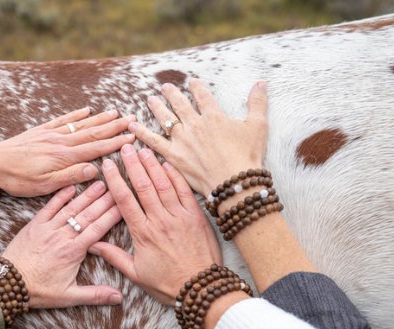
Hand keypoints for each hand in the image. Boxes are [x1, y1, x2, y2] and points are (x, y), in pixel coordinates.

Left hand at [0, 107, 135, 196]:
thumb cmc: (18, 179)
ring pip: (81, 125)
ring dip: (100, 119)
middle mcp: (62, 142)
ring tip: (116, 113)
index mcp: (65, 157)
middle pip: (93, 133)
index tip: (132, 137)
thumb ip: (70, 176)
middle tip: (132, 120)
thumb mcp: (45, 185)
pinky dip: (76, 115)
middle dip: (114, 127)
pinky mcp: (42, 131)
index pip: (96, 149)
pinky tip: (87, 110)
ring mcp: (52, 134)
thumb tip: (94, 169)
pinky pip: (63, 120)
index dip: (115, 143)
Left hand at [2, 182, 122, 308]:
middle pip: (88, 215)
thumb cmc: (38, 291)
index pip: (98, 229)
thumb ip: (95, 295)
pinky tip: (71, 186)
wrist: (8, 283)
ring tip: (100, 183)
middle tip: (117, 187)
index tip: (124, 204)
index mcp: (73, 252)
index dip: (112, 215)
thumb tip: (118, 297)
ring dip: (86, 195)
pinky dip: (60, 196)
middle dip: (104, 200)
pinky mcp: (34, 225)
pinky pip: (49, 207)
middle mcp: (62, 236)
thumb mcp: (69, 296)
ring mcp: (47, 228)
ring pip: (71, 208)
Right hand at [88, 144, 221, 305]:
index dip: (115, 180)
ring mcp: (179, 216)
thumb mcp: (136, 273)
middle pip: (143, 186)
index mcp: (143, 233)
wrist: (201, 289)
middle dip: (133, 164)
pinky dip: (175, 176)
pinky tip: (167, 164)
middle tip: (125, 147)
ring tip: (143, 149)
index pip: (124, 200)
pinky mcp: (196, 216)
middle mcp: (160, 220)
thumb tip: (92, 244)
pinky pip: (184, 191)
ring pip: (163, 184)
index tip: (108, 165)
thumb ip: (114, 256)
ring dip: (152, 165)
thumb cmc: (168, 284)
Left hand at [129, 79, 267, 197]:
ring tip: (150, 99)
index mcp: (214, 116)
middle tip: (165, 87)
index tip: (192, 82)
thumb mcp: (258, 126)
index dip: (197, 87)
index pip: (203, 96)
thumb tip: (262, 82)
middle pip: (180, 105)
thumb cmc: (248, 156)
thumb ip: (258, 103)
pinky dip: (141, 133)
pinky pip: (153, 142)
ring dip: (157, 108)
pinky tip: (132, 126)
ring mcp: (182, 141)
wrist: (234, 182)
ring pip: (166, 119)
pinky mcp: (173, 156)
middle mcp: (195, 125)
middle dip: (172, 93)